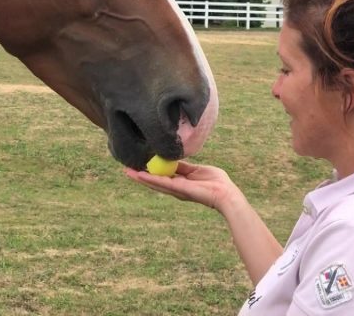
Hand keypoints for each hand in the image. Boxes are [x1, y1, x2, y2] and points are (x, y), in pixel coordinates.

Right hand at [124, 161, 240, 213]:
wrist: (225, 193)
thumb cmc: (217, 182)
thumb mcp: (198, 169)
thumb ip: (186, 166)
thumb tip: (174, 159)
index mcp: (181, 182)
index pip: (163, 175)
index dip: (152, 170)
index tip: (141, 163)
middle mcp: (176, 188)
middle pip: (155, 180)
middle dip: (141, 175)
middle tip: (127, 169)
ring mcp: (176, 189)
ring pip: (155, 183)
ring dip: (141, 178)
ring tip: (128, 172)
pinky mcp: (178, 189)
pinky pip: (161, 183)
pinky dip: (150, 179)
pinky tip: (140, 175)